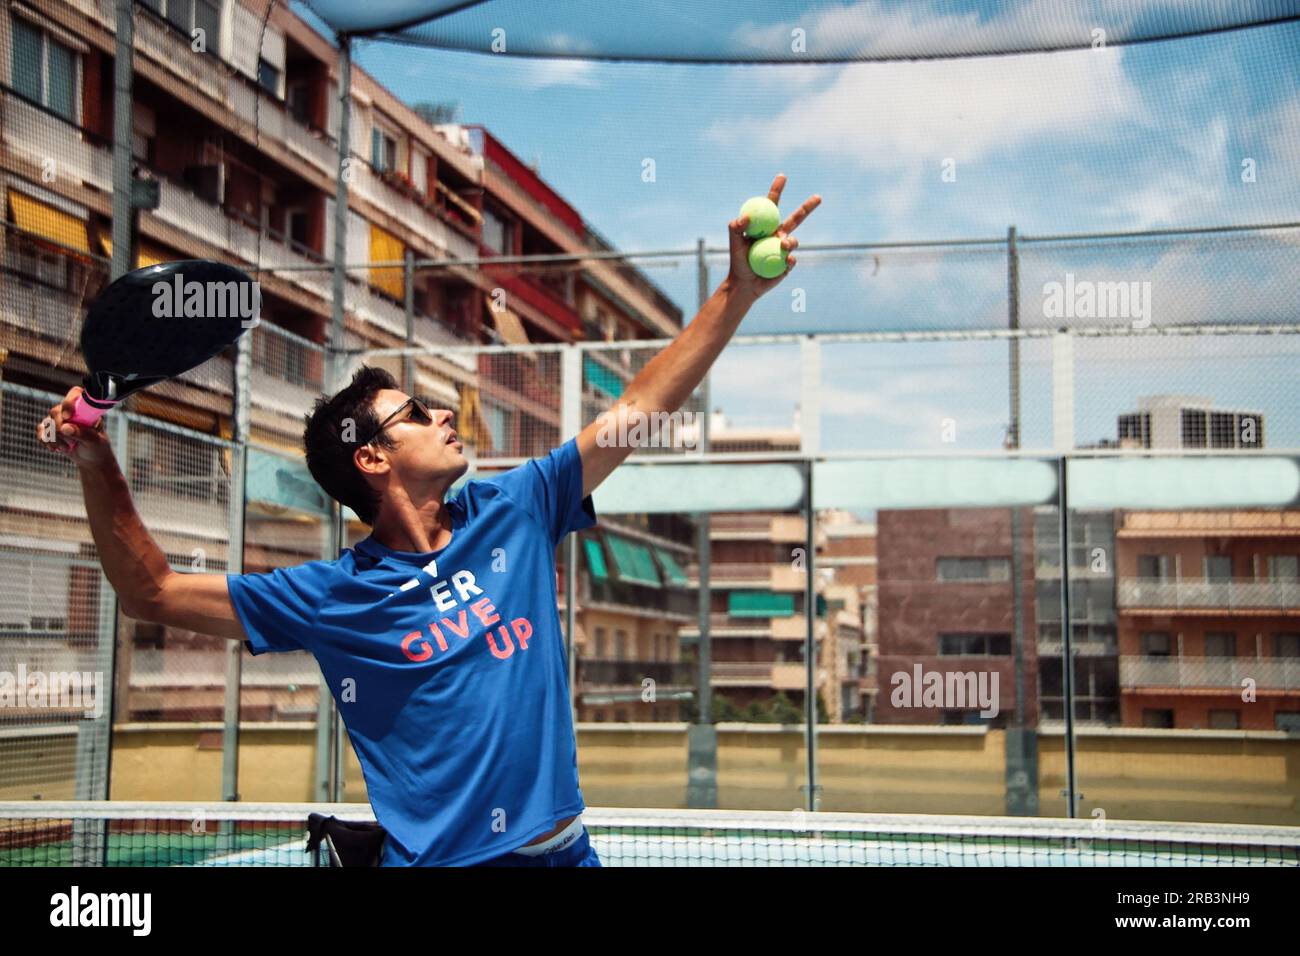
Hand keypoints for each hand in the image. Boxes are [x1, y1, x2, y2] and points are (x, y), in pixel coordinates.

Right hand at [38, 386, 112, 467]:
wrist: (92, 460)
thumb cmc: (98, 448)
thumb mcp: (95, 441)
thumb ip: (83, 434)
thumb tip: (65, 427)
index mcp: (85, 410)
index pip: (75, 394)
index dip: (68, 403)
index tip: (68, 417)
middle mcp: (71, 412)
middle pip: (55, 411)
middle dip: (59, 428)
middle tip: (70, 442)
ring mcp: (60, 420)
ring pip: (47, 423)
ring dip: (55, 439)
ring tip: (67, 448)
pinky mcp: (51, 429)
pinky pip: (40, 430)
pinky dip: (45, 441)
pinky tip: (54, 449)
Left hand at [725, 173, 820, 300]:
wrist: (744, 284)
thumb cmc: (738, 261)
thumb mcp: (733, 243)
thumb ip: (735, 228)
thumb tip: (745, 217)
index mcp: (766, 226)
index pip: (773, 204)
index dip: (778, 189)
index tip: (782, 176)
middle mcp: (778, 235)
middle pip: (796, 218)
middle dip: (808, 207)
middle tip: (818, 197)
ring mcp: (785, 249)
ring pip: (794, 240)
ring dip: (790, 242)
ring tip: (783, 245)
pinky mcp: (788, 264)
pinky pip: (792, 259)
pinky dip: (789, 259)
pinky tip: (786, 260)